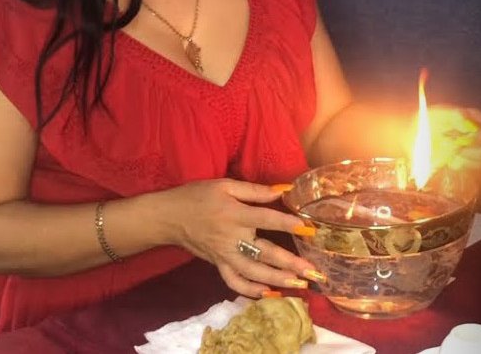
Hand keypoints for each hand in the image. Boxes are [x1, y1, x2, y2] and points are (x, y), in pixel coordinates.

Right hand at [158, 179, 323, 297]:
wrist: (168, 217)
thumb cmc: (197, 197)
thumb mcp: (225, 186)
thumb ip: (255, 190)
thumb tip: (283, 190)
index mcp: (234, 215)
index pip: (265, 219)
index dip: (287, 223)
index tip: (308, 228)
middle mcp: (231, 238)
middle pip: (264, 253)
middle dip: (290, 264)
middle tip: (312, 271)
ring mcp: (224, 255)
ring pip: (253, 273)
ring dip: (277, 280)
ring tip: (299, 285)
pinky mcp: (218, 265)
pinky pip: (234, 282)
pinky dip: (250, 291)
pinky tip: (269, 293)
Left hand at [427, 105, 480, 170]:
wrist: (412, 137)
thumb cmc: (426, 122)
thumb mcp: (438, 113)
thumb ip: (453, 115)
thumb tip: (466, 121)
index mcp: (477, 121)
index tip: (467, 140)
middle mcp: (479, 138)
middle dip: (475, 153)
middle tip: (456, 150)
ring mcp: (473, 153)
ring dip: (464, 160)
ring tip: (448, 152)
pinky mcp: (464, 166)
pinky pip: (468, 171)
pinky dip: (457, 166)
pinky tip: (447, 159)